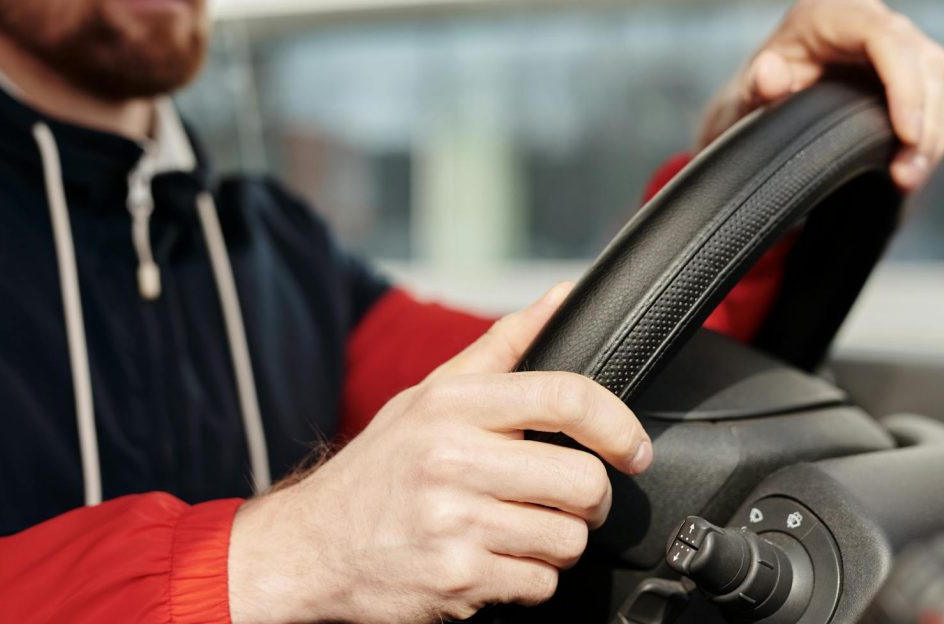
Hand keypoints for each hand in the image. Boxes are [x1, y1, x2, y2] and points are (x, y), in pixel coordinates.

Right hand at [226, 283, 652, 622]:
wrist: (309, 546)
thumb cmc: (380, 469)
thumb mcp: (429, 396)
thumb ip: (503, 347)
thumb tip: (563, 295)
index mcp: (451, 404)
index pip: (565, 397)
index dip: (618, 425)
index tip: (634, 449)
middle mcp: (451, 458)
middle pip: (582, 481)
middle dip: (590, 499)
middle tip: (568, 500)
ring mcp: (453, 521)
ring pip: (568, 539)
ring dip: (557, 542)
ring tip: (519, 531)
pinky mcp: (457, 578)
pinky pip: (539, 584)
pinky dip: (528, 579)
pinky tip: (494, 562)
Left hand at [698, 0, 943, 191]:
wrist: (765, 101)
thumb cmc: (755, 96)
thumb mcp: (745, 94)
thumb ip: (754, 86)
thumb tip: (768, 74)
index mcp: (829, 15)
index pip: (886, 38)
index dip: (905, 86)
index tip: (906, 135)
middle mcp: (869, 19)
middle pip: (923, 61)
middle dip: (925, 122)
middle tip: (906, 175)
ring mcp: (896, 41)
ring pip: (941, 79)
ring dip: (936, 133)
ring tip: (909, 179)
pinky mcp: (911, 66)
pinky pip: (943, 93)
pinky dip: (937, 131)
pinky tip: (918, 164)